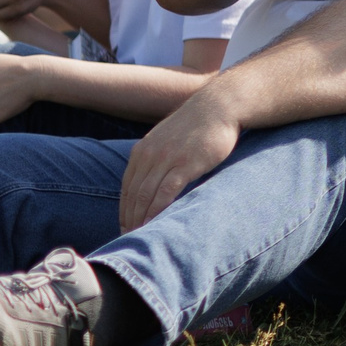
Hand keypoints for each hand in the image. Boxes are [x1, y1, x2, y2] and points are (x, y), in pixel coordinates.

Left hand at [120, 93, 242, 229]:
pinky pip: (165, 192)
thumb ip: (158, 156)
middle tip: (131, 239)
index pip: (127, 187)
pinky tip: (157, 224)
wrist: (220, 105)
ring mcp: (166, 159)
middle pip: (133, 195)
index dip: (125, 210)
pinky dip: (157, 210)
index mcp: (142, 150)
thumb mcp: (169, 138)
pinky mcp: (185, 164)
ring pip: (146, 196)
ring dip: (141, 219)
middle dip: (130, 219)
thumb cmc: (200, 124)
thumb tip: (154, 178)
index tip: (127, 227)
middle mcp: (149, 155)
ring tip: (142, 236)